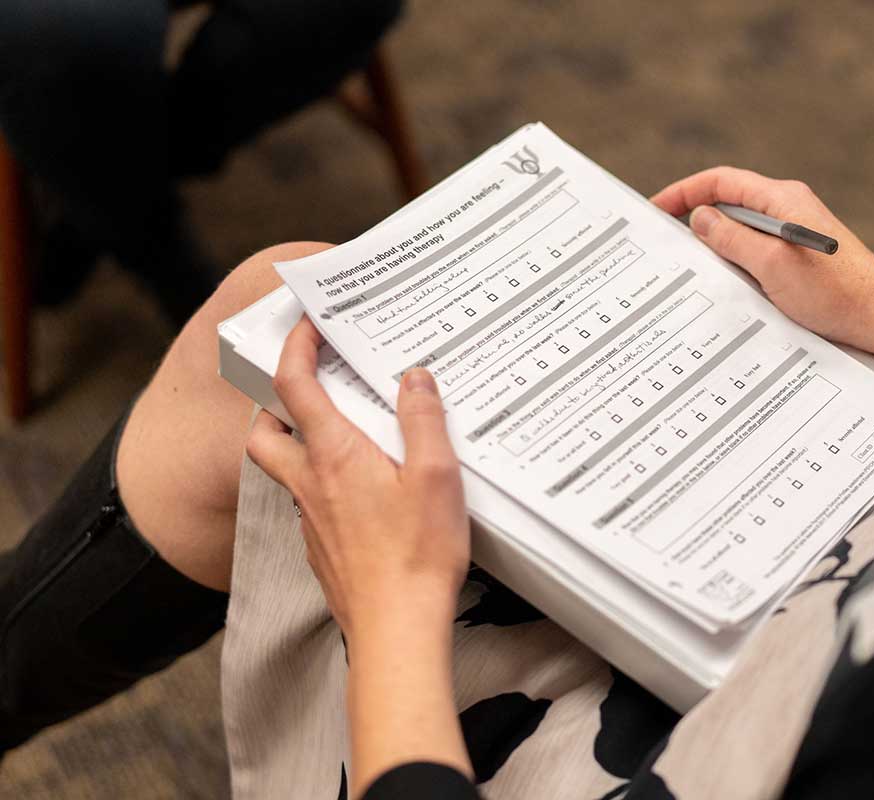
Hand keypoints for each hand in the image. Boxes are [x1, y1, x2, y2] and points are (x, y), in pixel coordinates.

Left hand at [245, 316, 469, 641]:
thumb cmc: (416, 554)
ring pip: (282, 472)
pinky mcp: (322, 550)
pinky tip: (360, 495)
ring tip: (338, 437)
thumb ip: (422, 419)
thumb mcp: (435, 474)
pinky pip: (307, 505)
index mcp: (334, 455)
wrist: (397, 629)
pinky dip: (321, 486)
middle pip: (264, 432)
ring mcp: (311, 520)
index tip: (308, 328)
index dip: (294, 348)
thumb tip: (413, 377)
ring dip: (295, 445)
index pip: (294, 386)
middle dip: (273, 404)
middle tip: (306, 390)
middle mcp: (310, 484)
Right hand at [651, 166, 873, 350]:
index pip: (721, 181)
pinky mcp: (801, 256)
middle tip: (667, 242)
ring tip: (694, 267)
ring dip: (717, 245)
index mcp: (782, 199)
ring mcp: (795, 232)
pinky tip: (729, 285)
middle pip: (730, 203)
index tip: (657, 209)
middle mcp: (789, 208)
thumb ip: (731, 238)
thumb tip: (701, 218)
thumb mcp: (769, 264)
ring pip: (742, 230)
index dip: (684, 192)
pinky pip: (757, 251)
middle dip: (696, 219)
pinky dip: (737, 262)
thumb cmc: (833, 292)